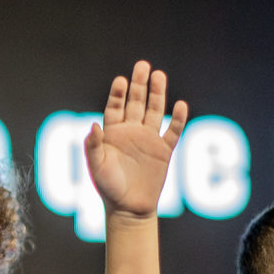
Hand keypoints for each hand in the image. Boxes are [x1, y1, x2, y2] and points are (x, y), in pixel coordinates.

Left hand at [84, 60, 187, 217]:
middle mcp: (131, 132)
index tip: (121, 80)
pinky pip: (173, 131)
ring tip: (159, 75)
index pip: (115, 107)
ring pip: (155, 111)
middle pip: (137, 103)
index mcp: (112, 133)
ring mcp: (148, 139)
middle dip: (139, 85)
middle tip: (142, 65)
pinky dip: (178, 118)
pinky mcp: (164, 151)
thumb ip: (93, 146)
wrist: (129, 208)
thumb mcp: (96, 167)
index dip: (118, 93)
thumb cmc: (108, 188)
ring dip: (158, 94)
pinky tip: (181, 104)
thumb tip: (93, 125)